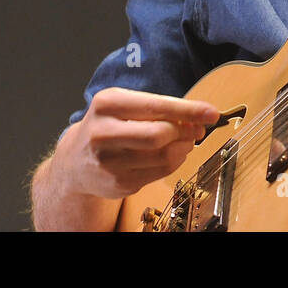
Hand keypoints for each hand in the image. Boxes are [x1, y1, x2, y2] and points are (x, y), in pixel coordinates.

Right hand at [55, 87, 219, 198]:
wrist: (75, 161)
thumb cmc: (109, 126)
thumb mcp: (125, 106)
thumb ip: (159, 108)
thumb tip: (199, 117)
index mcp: (107, 104)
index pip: (156, 106)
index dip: (189, 110)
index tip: (211, 113)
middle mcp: (102, 133)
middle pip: (160, 134)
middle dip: (185, 131)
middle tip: (196, 129)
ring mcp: (108, 162)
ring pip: (163, 156)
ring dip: (184, 148)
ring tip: (184, 141)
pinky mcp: (117, 184)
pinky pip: (160, 173)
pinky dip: (174, 162)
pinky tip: (171, 155)